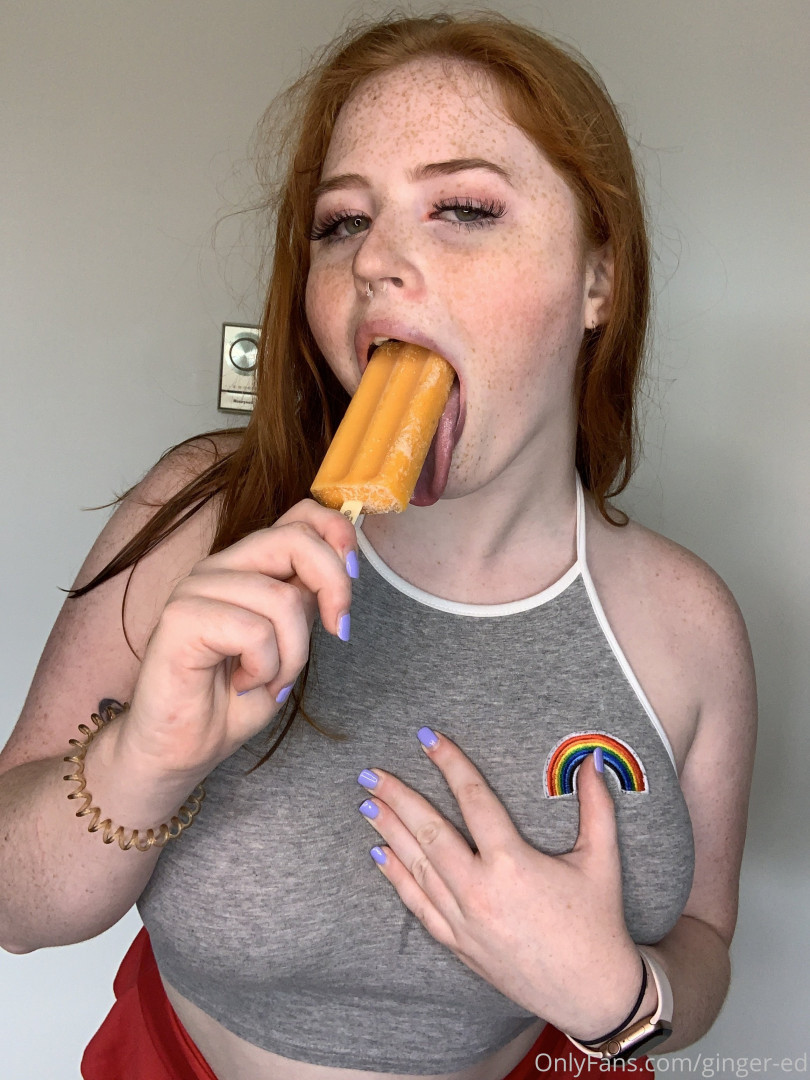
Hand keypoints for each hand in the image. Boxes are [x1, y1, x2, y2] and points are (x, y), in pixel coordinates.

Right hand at [119, 499, 356, 780]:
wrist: (181, 750)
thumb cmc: (231, 701)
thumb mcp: (288, 643)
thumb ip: (306, 601)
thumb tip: (343, 570)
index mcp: (247, 566)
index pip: (299, 516)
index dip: (337, 533)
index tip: (354, 577)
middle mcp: (220, 567)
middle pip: (295, 539)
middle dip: (334, 586)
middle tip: (339, 631)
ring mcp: (196, 588)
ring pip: (282, 598)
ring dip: (294, 653)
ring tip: (272, 680)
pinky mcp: (181, 618)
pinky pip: (254, 630)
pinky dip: (265, 667)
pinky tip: (245, 684)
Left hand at [356, 729, 642, 1038]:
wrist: (592, 995)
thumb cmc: (598, 925)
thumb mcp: (602, 861)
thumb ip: (597, 807)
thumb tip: (594, 760)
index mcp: (513, 864)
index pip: (473, 799)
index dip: (450, 763)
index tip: (428, 738)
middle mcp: (481, 891)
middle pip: (430, 832)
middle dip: (398, 798)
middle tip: (371, 772)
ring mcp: (465, 921)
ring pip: (417, 867)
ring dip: (389, 831)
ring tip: (367, 802)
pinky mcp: (459, 945)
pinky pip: (419, 906)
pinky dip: (397, 878)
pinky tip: (380, 854)